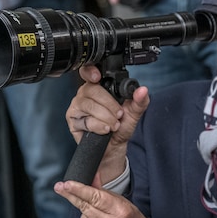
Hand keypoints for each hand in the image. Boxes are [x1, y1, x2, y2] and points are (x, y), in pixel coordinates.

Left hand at [54, 179, 163, 217]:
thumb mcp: (124, 204)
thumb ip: (105, 192)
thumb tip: (92, 178)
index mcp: (120, 211)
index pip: (95, 197)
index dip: (78, 189)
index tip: (64, 184)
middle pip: (84, 207)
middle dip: (71, 196)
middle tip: (59, 187)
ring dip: (87, 215)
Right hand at [66, 65, 149, 181]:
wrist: (114, 146)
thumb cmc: (121, 126)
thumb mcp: (134, 112)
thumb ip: (140, 100)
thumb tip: (143, 90)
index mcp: (99, 86)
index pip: (89, 72)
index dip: (90, 72)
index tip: (97, 77)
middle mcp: (85, 93)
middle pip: (93, 90)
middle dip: (110, 104)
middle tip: (119, 114)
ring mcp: (77, 106)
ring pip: (89, 105)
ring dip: (106, 117)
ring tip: (114, 124)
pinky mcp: (73, 120)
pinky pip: (87, 121)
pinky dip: (99, 126)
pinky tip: (105, 129)